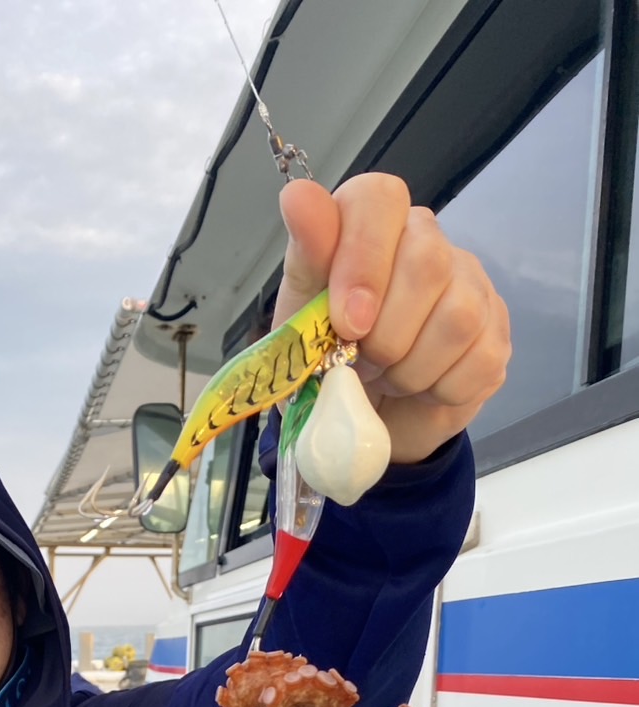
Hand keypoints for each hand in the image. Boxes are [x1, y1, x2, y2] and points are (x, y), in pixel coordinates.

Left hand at [272, 174, 510, 464]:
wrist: (364, 421)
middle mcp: (429, 242)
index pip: (381, 199)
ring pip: (458, 316)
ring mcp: (471, 286)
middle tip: (362, 362)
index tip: (347, 323)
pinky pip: (478, 361)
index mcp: (374, 225)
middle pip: (428, 263)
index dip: (364, 260)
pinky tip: (420, 389)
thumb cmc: (328, 363)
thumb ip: (307, 260)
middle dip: (385, 334)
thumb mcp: (301, 319)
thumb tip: (299, 196)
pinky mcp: (496, 334)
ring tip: (388, 377)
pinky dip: (438, 390)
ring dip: (410, 368)